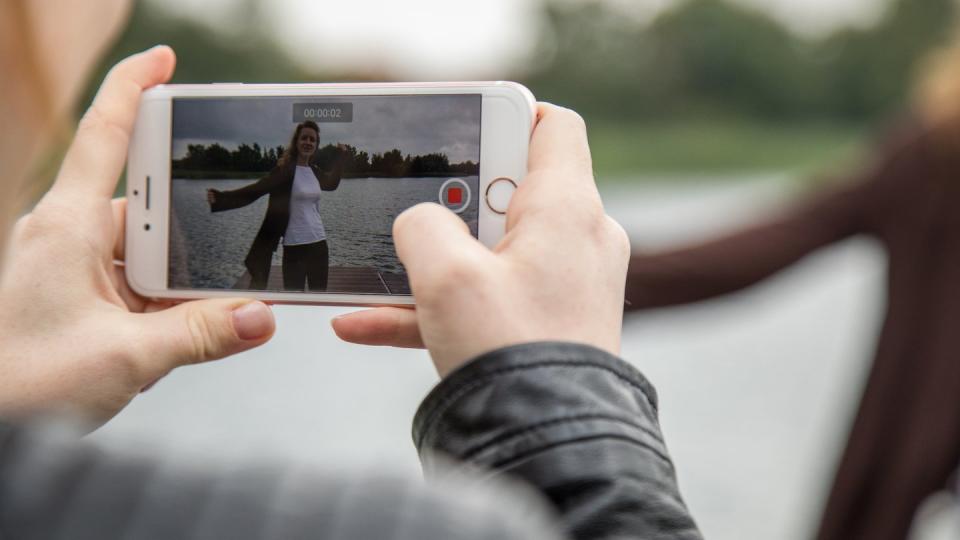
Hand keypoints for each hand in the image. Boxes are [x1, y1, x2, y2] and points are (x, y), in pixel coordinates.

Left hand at [0, 47, 275, 426]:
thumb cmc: (22, 382)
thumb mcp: (125, 357)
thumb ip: (201, 333)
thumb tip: (262, 316)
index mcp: (67, 226)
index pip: (106, 135)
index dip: (135, 88)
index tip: (166, 59)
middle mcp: (68, 236)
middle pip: (146, 204)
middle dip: (189, 232)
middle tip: (220, 263)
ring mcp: (73, 267)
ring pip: (147, 253)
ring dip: (178, 282)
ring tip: (191, 320)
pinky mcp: (80, 296)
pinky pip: (136, 284)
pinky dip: (163, 304)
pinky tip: (177, 333)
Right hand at [333, 104, 628, 375]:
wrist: (544, 443)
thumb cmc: (508, 352)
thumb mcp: (445, 275)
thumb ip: (422, 226)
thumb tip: (420, 223)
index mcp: (566, 209)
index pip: (554, 127)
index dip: (508, 114)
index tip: (463, 128)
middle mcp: (578, 239)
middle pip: (511, 189)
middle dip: (454, 202)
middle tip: (415, 211)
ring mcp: (565, 284)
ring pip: (490, 252)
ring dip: (433, 261)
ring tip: (377, 274)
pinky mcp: (548, 323)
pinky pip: (488, 299)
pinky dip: (438, 306)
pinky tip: (365, 325)